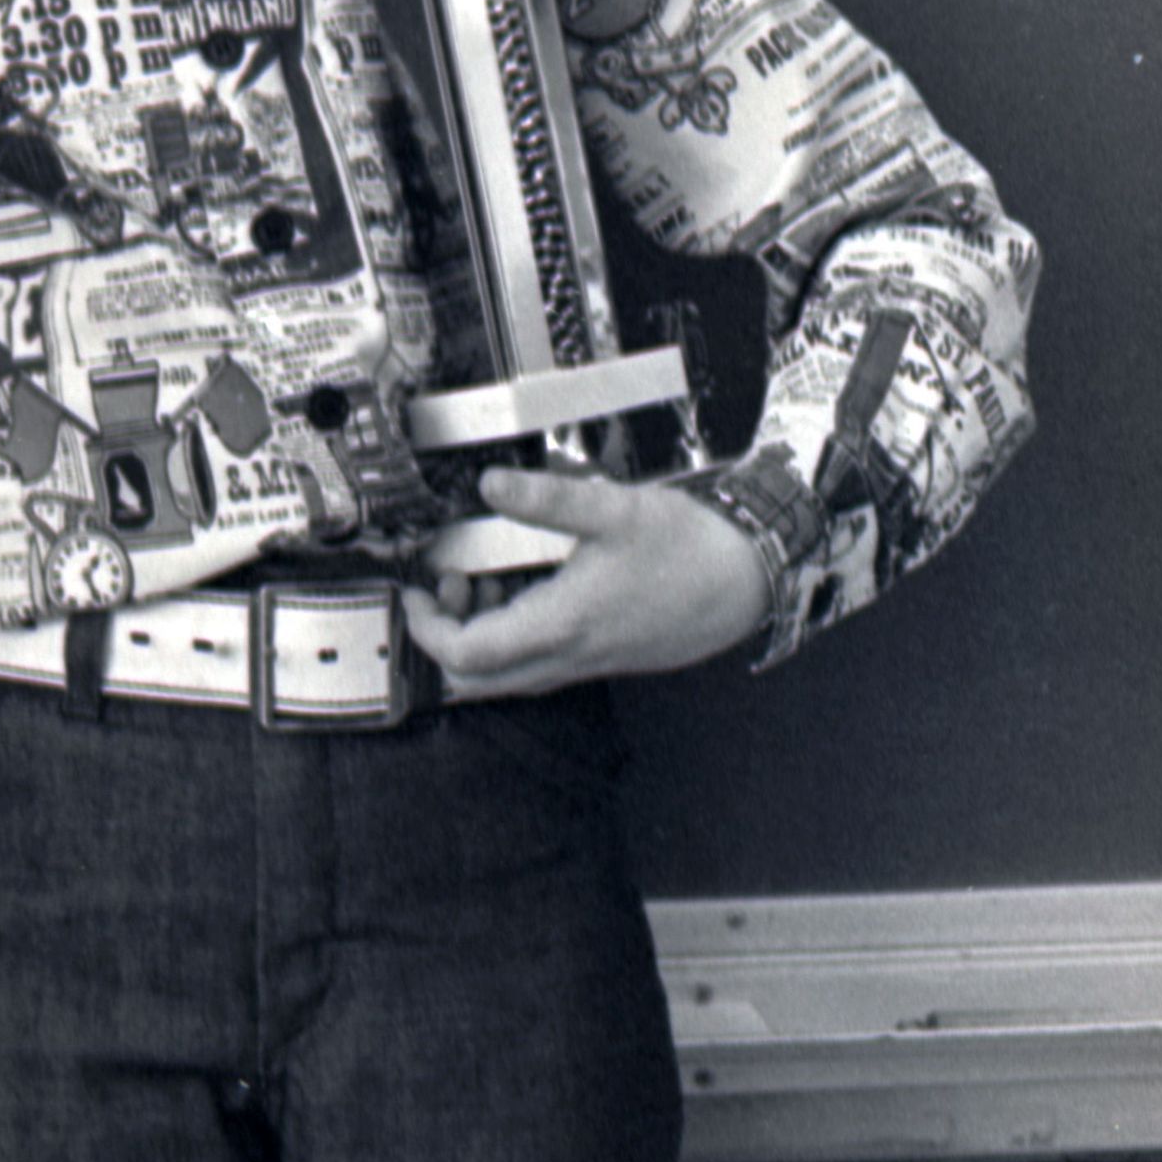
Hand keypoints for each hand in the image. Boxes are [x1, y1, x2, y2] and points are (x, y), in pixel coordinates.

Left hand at [400, 466, 770, 697]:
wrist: (747, 580)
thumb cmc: (688, 549)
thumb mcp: (613, 510)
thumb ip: (547, 499)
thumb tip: (490, 483)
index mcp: (561, 626)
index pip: (467, 655)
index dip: (426, 628)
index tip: (415, 591)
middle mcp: (568, 656)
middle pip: (478, 677)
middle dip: (446, 634)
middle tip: (445, 583)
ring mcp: (586, 662)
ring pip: (508, 673)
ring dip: (480, 633)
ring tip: (482, 579)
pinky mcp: (601, 656)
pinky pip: (539, 662)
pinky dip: (514, 633)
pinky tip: (526, 587)